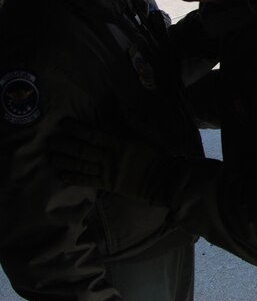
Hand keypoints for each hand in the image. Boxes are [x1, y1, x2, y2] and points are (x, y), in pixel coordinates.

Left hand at [50, 120, 175, 203]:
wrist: (162, 179)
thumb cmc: (155, 156)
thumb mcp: (143, 137)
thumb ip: (128, 127)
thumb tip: (115, 116)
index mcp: (118, 143)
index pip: (91, 135)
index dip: (76, 129)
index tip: (63, 124)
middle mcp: (109, 157)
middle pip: (81, 150)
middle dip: (64, 145)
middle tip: (50, 141)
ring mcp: (107, 172)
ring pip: (80, 165)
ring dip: (64, 161)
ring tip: (51, 157)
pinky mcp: (107, 185)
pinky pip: (86, 181)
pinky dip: (73, 178)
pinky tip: (61, 175)